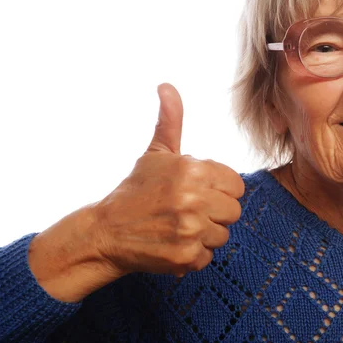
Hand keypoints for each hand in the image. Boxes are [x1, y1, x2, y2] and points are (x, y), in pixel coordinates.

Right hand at [93, 83, 244, 277]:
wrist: (106, 232)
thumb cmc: (136, 189)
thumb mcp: (156, 153)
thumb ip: (170, 120)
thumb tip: (167, 86)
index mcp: (192, 170)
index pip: (237, 185)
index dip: (220, 190)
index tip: (200, 192)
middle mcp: (194, 199)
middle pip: (233, 211)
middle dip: (215, 212)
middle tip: (188, 211)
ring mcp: (190, 229)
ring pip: (223, 235)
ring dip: (205, 234)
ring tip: (179, 227)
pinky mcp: (185, 256)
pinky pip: (209, 256)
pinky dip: (194, 254)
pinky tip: (174, 244)